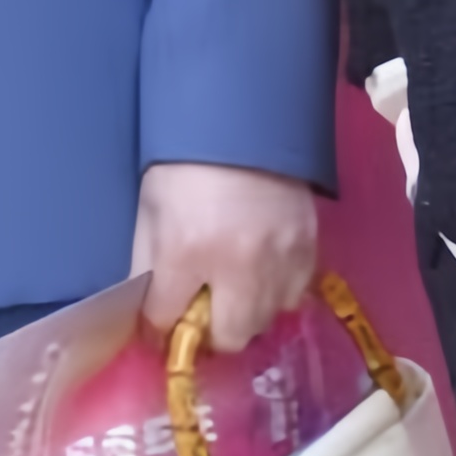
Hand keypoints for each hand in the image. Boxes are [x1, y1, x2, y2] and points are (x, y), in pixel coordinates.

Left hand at [130, 161, 320, 353]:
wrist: (242, 119)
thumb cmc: (185, 163)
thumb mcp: (151, 209)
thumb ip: (147, 264)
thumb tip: (149, 310)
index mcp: (185, 250)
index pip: (167, 318)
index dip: (159, 325)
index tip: (161, 323)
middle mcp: (236, 264)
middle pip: (228, 337)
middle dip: (210, 332)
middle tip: (203, 311)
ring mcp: (279, 257)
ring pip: (265, 321)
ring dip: (246, 314)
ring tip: (236, 288)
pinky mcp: (308, 246)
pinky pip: (294, 294)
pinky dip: (277, 292)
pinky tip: (263, 271)